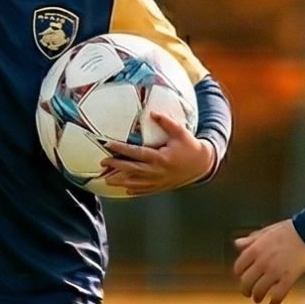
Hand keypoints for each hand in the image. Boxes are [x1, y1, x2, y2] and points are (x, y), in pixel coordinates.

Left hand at [94, 108, 215, 196]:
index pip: (137, 152)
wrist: (202, 165)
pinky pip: (145, 190)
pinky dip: (134, 190)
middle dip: (116, 166)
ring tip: (107, 180)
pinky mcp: (161, 187)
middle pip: (132, 169)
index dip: (121, 149)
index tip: (108, 145)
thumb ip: (166, 122)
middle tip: (102, 162)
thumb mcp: (180, 132)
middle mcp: (157, 171)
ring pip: (136, 183)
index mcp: (160, 157)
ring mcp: (159, 181)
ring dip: (121, 182)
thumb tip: (152, 113)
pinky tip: (125, 189)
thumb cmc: (189, 146)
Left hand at [232, 218, 304, 303]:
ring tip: (259, 298)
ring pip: (259, 291)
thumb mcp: (265, 232)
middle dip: (246, 290)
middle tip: (248, 293)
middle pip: (246, 282)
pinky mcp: (288, 279)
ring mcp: (274, 271)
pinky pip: (277, 295)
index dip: (240, 274)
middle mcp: (262, 262)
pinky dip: (274, 302)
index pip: (238, 268)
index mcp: (254, 250)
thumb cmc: (288, 231)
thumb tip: (237, 245)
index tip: (243, 276)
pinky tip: (273, 303)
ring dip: (257, 297)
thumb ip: (250, 240)